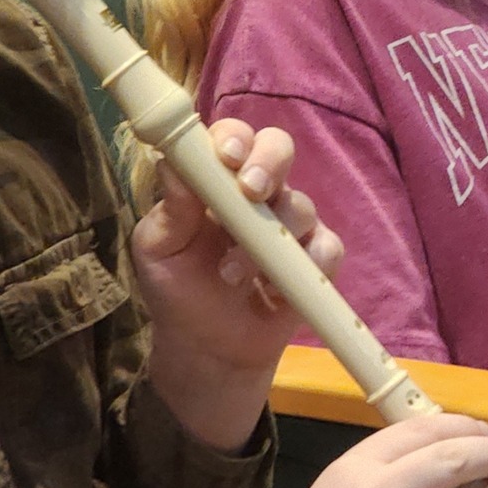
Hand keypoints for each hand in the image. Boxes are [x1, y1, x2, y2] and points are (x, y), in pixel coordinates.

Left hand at [135, 121, 341, 447]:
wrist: (205, 348)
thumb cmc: (177, 288)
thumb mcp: (158, 250)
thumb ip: (170, 209)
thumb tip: (171, 162)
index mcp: (218, 180)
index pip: (233, 138)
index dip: (235, 138)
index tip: (226, 156)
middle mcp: (259, 193)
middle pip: (279, 149)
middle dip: (270, 162)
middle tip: (253, 191)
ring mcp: (290, 224)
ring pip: (301, 204)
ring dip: (269, 236)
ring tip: (232, 275)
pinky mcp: (315, 259)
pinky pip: (329, 247)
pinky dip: (310, 263)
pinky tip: (276, 289)